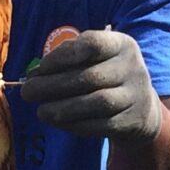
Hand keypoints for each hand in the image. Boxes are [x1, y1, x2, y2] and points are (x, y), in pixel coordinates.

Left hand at [16, 30, 161, 141]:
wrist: (141, 107)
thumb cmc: (106, 76)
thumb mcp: (93, 60)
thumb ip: (65, 61)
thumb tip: (32, 75)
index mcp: (122, 45)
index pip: (92, 44)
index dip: (62, 56)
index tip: (41, 68)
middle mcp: (132, 68)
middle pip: (91, 77)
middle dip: (54, 86)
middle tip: (28, 92)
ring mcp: (135, 96)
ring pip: (98, 103)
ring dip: (63, 108)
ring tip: (41, 111)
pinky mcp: (130, 121)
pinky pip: (100, 125)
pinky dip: (75, 124)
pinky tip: (57, 122)